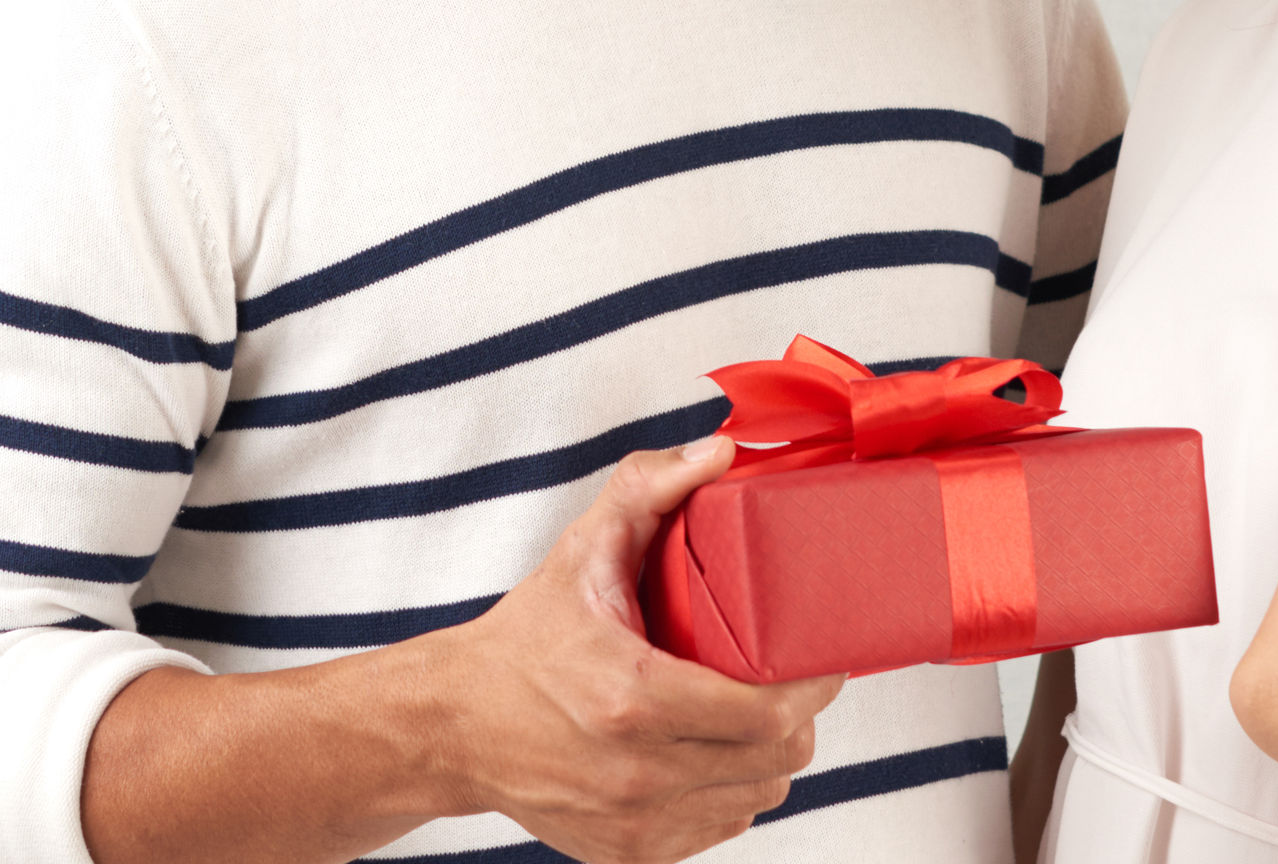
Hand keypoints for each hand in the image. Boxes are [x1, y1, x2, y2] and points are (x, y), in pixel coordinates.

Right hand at [416, 437, 842, 863]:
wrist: (453, 725)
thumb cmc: (523, 640)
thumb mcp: (582, 551)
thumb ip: (649, 488)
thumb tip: (720, 453)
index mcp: (630, 698)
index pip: (767, 714)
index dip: (814, 689)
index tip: (824, 659)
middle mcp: (634, 773)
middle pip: (774, 761)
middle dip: (798, 719)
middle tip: (790, 680)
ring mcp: (633, 823)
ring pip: (755, 799)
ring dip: (766, 758)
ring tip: (750, 714)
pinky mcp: (628, 853)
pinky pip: (718, 827)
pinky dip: (728, 791)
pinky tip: (710, 753)